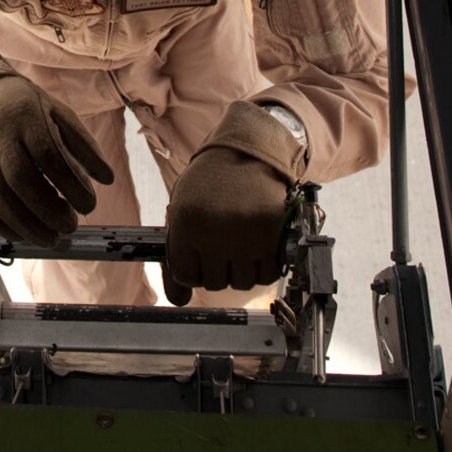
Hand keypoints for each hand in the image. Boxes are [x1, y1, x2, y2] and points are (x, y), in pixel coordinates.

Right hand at [0, 57, 112, 246]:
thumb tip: (107, 179)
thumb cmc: (29, 112)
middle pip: (21, 181)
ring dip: (27, 226)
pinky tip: (26, 236)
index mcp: (27, 120)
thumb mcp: (60, 115)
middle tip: (71, 226)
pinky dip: (3, 228)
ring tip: (53, 239)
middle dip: (48, 211)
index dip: (71, 184)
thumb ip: (85, 146)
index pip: (49, 156)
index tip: (90, 205)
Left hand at [163, 100, 306, 293]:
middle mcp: (214, 230)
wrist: (249, 150)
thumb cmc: (211, 182)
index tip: (201, 254)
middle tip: (225, 243)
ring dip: (244, 269)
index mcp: (186, 222)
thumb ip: (177, 253)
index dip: (194, 268)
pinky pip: (270, 273)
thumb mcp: (182, 208)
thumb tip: (177, 301)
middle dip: (219, 268)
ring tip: (243, 242)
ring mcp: (246, 233)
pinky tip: (261, 244)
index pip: (185, 276)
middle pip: (215, 283)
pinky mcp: (274, 233)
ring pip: (244, 282)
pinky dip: (266, 266)